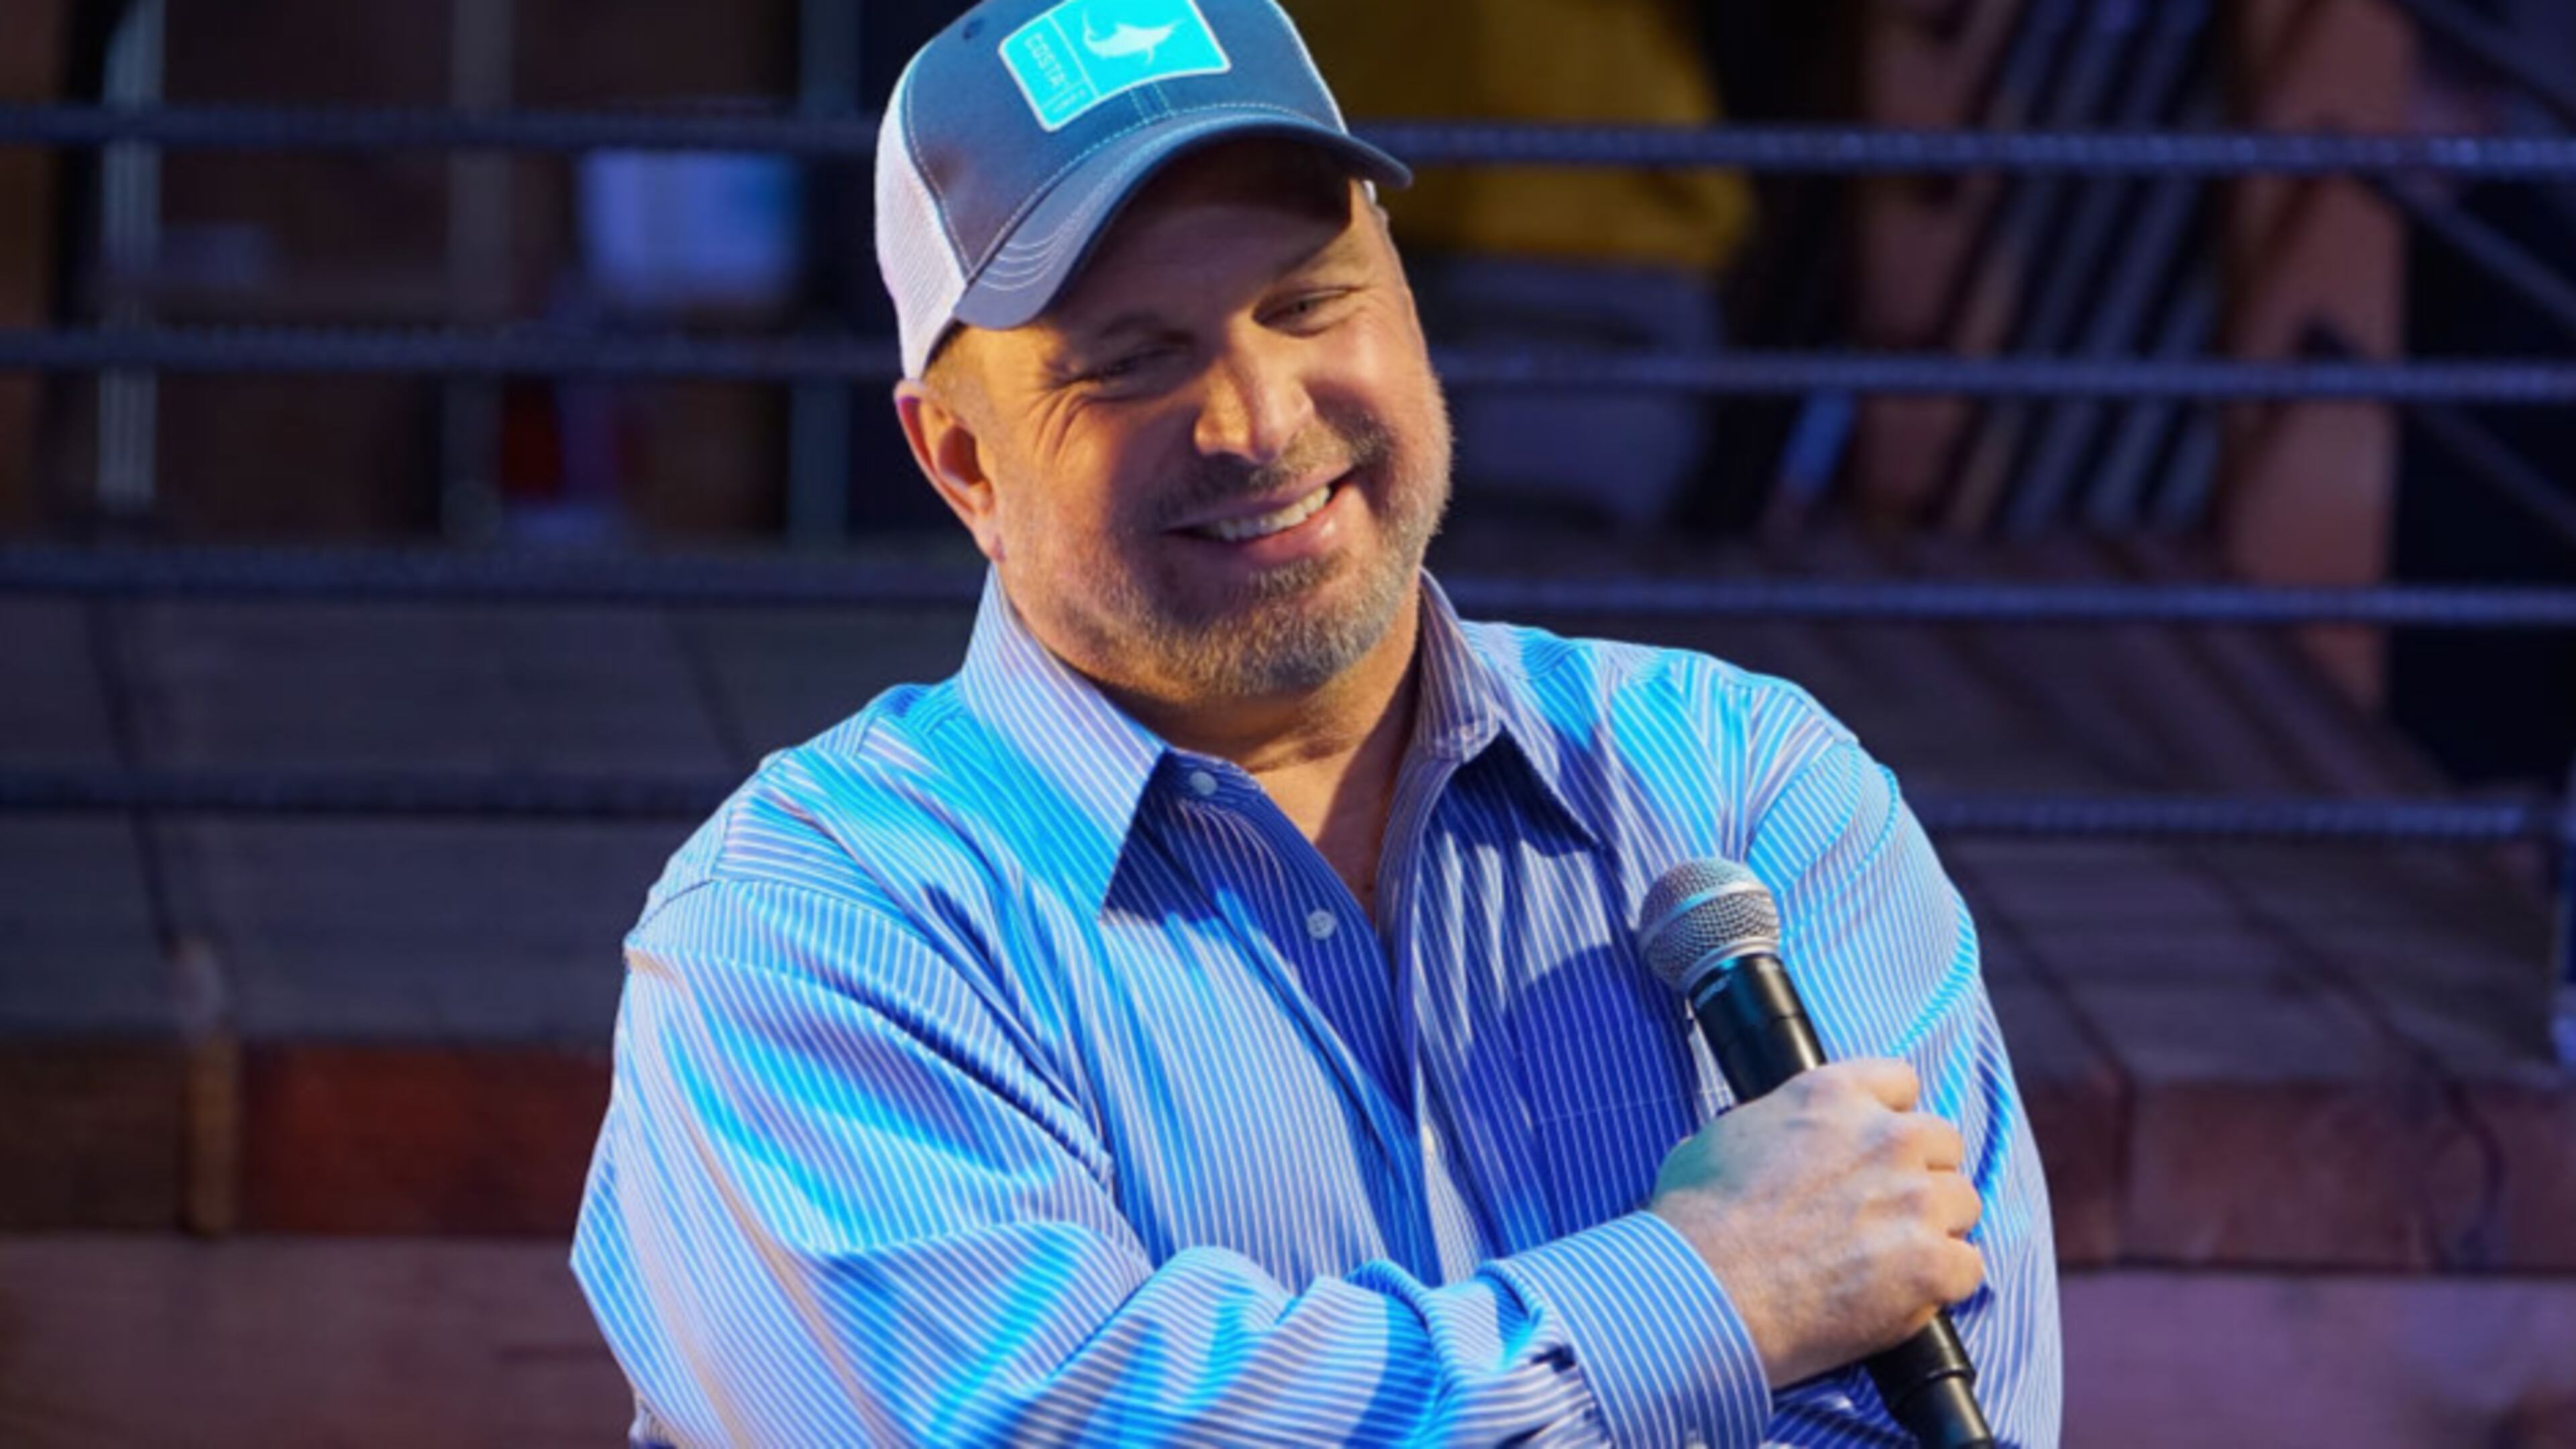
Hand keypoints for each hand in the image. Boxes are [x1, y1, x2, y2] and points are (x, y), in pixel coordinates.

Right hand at [1645, 1058, 1983, 1387]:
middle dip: (1919, 1171)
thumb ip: (1773, 1127)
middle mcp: (1885, 1138)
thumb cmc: (1698, 1220)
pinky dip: (1942, 1282)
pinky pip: (1968, 1267)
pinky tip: (1904, 1295)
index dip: (1889, 1115)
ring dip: (1936, 1226)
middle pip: (1943, 1141)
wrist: (1705, 1290)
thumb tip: (1771, 1146)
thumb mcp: (1724, 1138)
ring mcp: (1915, 1201)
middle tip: (1883, 1207)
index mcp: (1833, 1096)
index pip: (1900, 1080)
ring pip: (1964, 1202)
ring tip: (1893, 1256)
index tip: (1875, 1144)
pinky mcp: (1932, 1265)